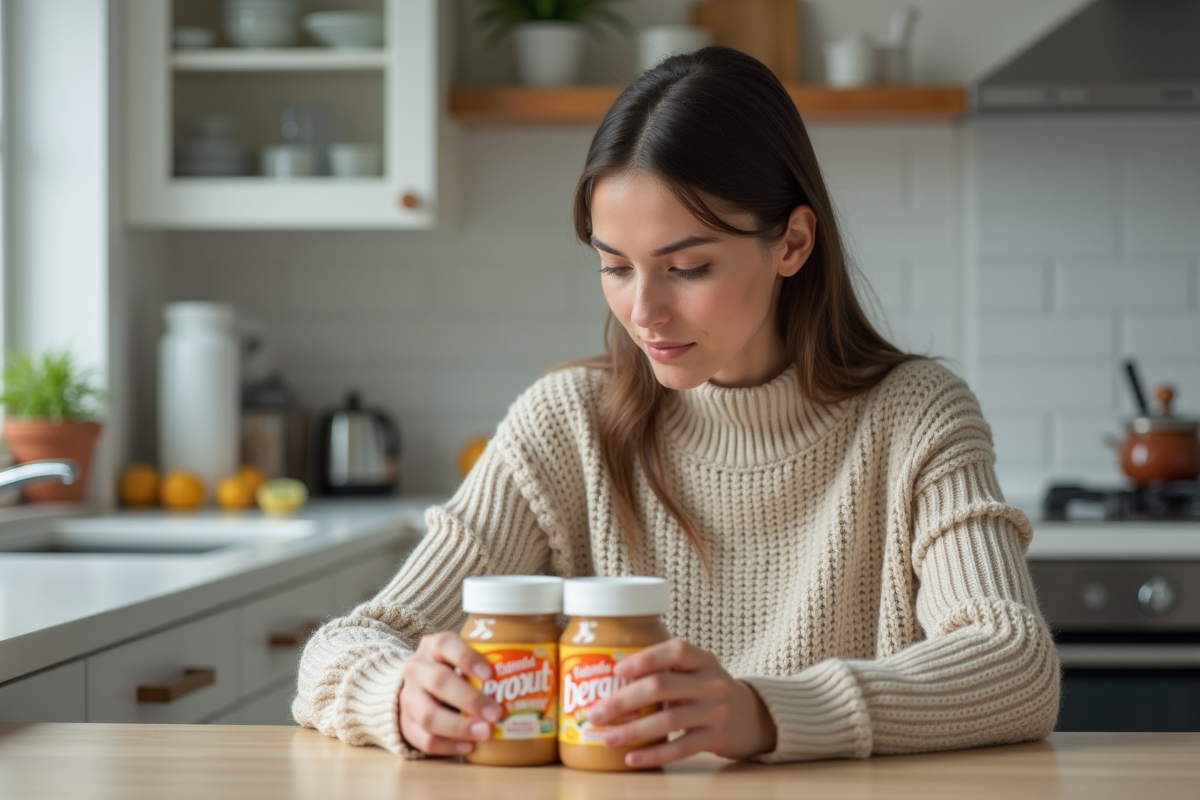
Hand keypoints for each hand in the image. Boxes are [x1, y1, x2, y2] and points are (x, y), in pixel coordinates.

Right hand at [397, 631, 502, 755]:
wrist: (415, 687)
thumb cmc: (451, 670)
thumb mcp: (462, 657)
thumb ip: (486, 663)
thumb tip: (533, 679)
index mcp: (433, 646)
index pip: (446, 644)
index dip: (468, 659)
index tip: (490, 674)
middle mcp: (417, 669)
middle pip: (439, 682)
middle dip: (470, 700)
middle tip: (496, 714)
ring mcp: (408, 697)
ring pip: (428, 715)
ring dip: (459, 727)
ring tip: (485, 734)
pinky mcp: (405, 724)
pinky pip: (423, 739)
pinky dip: (447, 746)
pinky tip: (468, 747)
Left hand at [583, 638, 776, 768]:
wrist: (753, 718)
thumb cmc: (710, 691)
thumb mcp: (698, 671)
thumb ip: (667, 669)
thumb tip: (609, 677)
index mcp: (704, 660)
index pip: (676, 651)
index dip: (645, 658)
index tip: (616, 669)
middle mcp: (711, 683)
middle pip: (662, 686)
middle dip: (623, 700)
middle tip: (595, 712)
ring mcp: (715, 712)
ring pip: (668, 720)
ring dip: (632, 730)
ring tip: (607, 737)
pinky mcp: (715, 739)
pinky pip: (680, 748)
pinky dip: (653, 754)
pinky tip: (631, 758)